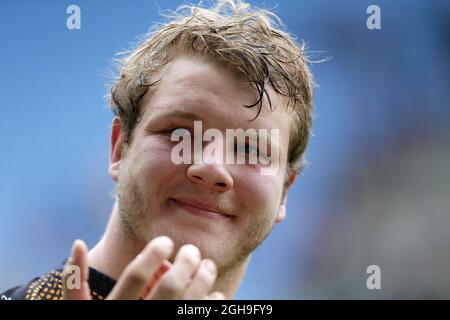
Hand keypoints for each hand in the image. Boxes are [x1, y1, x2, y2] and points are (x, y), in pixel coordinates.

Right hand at [62, 236, 224, 299]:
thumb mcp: (78, 313)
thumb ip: (74, 282)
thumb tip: (79, 242)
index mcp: (113, 310)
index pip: (136, 274)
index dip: (153, 253)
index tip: (165, 241)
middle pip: (170, 287)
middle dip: (186, 263)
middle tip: (192, 250)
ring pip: (189, 304)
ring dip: (203, 280)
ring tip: (207, 265)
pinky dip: (212, 306)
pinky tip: (215, 294)